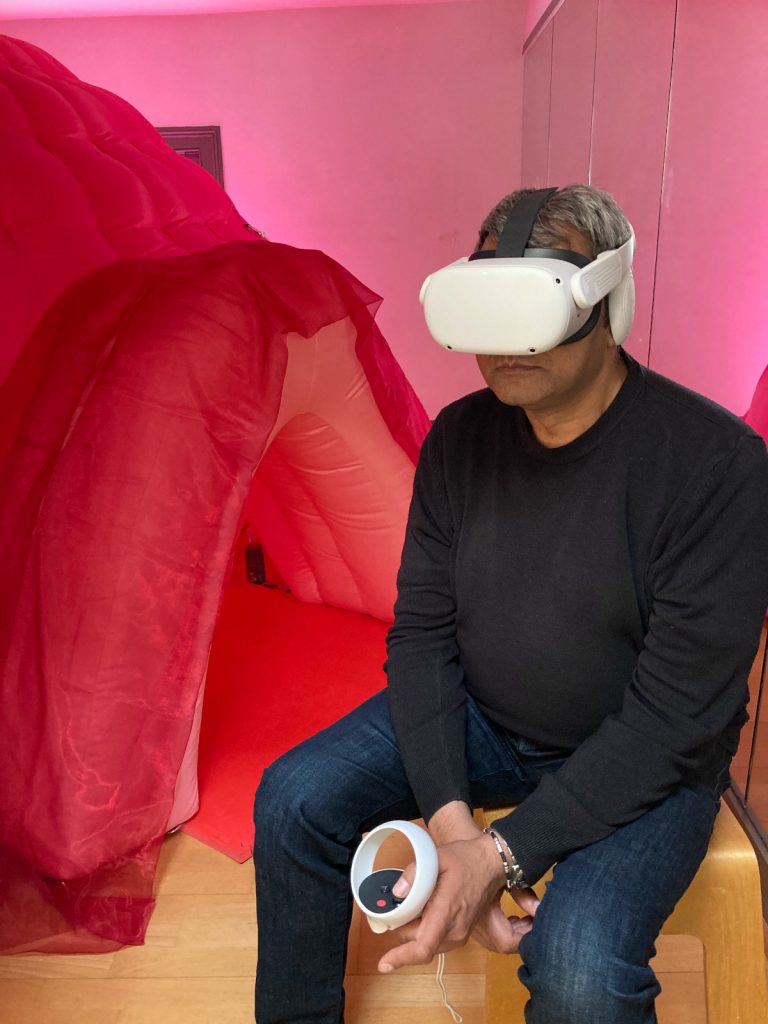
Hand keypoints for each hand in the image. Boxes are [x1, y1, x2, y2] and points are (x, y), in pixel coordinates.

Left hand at [377, 825, 537, 972]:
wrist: (491, 865)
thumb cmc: (466, 859)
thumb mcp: (438, 857)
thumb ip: (415, 873)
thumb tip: (397, 893)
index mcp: (447, 912)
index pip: (423, 947)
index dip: (401, 958)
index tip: (384, 964)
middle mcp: (454, 931)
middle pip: (415, 942)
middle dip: (401, 926)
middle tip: (401, 901)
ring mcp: (459, 936)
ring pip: (424, 943)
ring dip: (413, 928)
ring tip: (418, 900)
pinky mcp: (460, 935)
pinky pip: (433, 940)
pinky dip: (423, 928)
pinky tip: (426, 907)